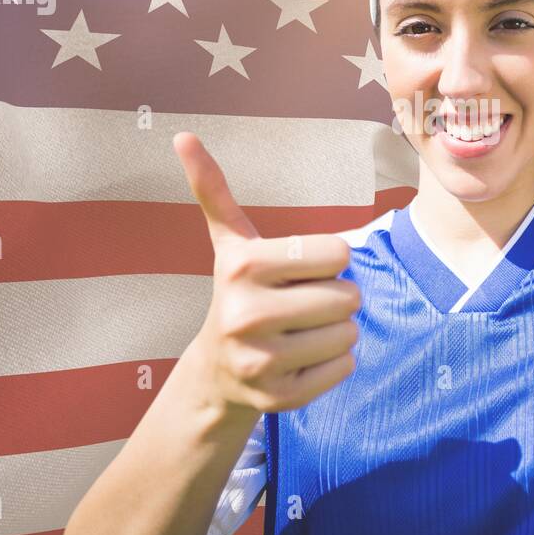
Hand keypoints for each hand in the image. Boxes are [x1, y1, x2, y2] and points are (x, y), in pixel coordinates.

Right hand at [173, 131, 359, 416]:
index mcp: (241, 267)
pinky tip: (304, 357)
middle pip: (348, 296)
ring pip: (350, 333)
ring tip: (304, 329)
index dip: (329, 260)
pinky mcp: (280, 399)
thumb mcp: (230, 242)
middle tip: (304, 302)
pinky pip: (345, 367)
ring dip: (338, 329)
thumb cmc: (240, 292)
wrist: (217, 369)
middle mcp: (245, 315)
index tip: (300, 270)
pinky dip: (336, 362)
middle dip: (337, 296)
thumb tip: (183, 135)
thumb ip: (214, 190)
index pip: (338, 253)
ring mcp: (261, 362)